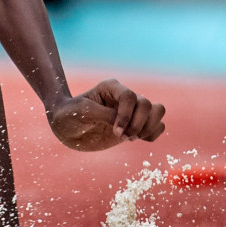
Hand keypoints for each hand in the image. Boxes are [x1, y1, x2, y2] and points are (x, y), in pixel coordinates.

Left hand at [47, 79, 165, 151]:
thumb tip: (125, 122)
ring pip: (157, 111)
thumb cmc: (69, 116)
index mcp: (110, 87)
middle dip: (138, 124)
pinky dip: (152, 134)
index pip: (130, 96)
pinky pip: (158, 125)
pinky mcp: (136, 124)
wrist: (67, 128)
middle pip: (147, 104)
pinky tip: (135, 139)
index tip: (115, 132)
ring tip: (132, 138)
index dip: (126, 115)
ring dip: (149, 127)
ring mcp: (132, 110)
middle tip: (122, 137)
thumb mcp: (81, 113)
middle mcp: (124, 97)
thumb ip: (103, 115)